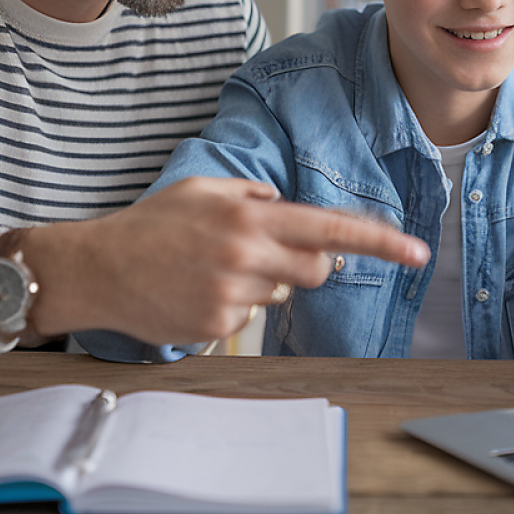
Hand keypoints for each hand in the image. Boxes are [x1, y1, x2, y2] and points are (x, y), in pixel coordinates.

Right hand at [22, 177, 429, 344]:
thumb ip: (252, 193)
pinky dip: (232, 305)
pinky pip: (249, 317)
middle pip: (315, 270)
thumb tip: (285, 203)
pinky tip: (197, 291)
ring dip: (262, 283)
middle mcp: (247, 252)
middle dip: (304, 264)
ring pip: (281, 294)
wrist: (96, 268)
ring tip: (213, 270)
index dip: (379, 242)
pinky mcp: (218, 324)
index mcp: (250, 214)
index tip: (416, 252)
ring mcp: (234, 292)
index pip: (330, 229)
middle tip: (261, 254)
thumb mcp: (203, 189)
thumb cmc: (150, 226)